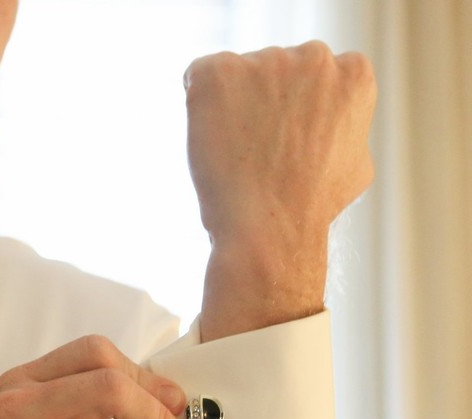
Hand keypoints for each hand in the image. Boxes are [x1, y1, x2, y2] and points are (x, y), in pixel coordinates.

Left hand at [183, 41, 376, 339]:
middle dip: (266, 100)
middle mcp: (314, 56)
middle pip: (277, 67)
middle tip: (260, 149)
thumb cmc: (311, 206)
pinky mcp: (217, 73)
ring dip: (232, 104)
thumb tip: (332, 122)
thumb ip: (347, 127)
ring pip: (239, 75)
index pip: (317, 72)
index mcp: (353, 72)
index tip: (288, 140)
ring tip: (238, 152)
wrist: (269, 226)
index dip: (296, 109)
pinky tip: (211, 139)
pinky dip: (198, 105)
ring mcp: (264, 61)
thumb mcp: (355, 163)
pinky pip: (198, 77)